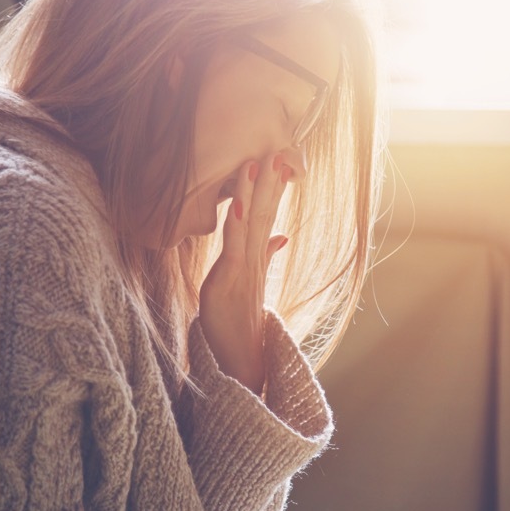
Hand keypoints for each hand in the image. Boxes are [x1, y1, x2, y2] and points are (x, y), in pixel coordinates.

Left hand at [199, 152, 294, 393]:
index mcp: (257, 258)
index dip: (274, 186)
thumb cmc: (241, 326)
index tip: (280, 156)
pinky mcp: (228, 282)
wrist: (243, 363)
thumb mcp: (251, 284)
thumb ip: (265, 257)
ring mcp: (243, 270)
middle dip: (271, 181)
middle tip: (280, 147)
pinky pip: (235, 248)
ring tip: (261, 161)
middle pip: (266, 213)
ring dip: (257, 192)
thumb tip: (280, 236)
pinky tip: (240, 204)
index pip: (268, 214)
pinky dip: (238, 225)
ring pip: (253, 224)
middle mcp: (254, 260)